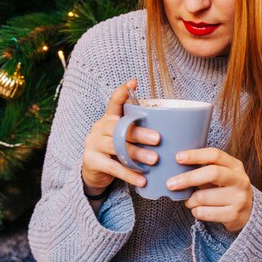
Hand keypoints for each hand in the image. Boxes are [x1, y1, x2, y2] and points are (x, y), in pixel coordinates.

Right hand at [81, 79, 159, 195]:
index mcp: (108, 119)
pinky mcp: (92, 161)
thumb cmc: (115, 153)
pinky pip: (113, 168)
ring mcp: (93, 144)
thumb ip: (136, 132)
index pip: (113, 102)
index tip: (133, 81)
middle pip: (119, 127)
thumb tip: (170, 130)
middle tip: (158, 139)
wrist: (94, 174)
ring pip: (116, 147)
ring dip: (137, 154)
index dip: (122, 92)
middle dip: (139, 133)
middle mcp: (98, 128)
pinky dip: (129, 174)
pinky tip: (142, 180)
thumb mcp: (123, 139)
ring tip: (154, 160)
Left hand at [167, 148, 252, 232]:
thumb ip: (205, 169)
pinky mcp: (233, 215)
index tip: (177, 158)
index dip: (195, 155)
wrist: (247, 213)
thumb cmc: (226, 190)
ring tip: (189, 201)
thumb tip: (176, 167)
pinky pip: (204, 213)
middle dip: (188, 178)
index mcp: (235, 165)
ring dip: (190, 200)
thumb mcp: (222, 175)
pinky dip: (195, 212)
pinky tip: (198, 210)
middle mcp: (240, 180)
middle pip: (212, 173)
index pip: (215, 155)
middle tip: (170, 184)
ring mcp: (239, 198)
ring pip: (203, 197)